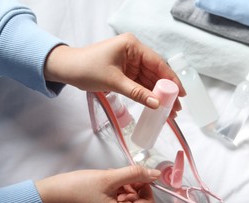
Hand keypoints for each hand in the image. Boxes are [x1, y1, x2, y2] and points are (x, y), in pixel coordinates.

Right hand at [35, 165, 160, 202]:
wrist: (52, 195)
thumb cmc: (76, 188)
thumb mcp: (109, 177)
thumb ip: (134, 174)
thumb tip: (154, 174)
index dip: (146, 187)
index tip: (138, 174)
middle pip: (139, 201)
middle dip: (133, 184)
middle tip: (119, 174)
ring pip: (130, 199)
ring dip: (124, 184)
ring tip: (109, 177)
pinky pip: (120, 200)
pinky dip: (117, 188)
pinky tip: (106, 182)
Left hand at [44, 33, 184, 116]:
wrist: (66, 69)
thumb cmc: (87, 68)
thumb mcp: (114, 81)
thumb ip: (137, 93)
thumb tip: (157, 104)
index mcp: (133, 46)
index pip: (158, 63)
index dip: (171, 79)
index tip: (181, 94)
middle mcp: (134, 52)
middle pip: (156, 72)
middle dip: (166, 90)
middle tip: (177, 107)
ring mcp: (130, 62)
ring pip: (149, 79)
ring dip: (158, 94)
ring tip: (169, 110)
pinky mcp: (125, 71)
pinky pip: (140, 83)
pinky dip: (147, 94)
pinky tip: (156, 104)